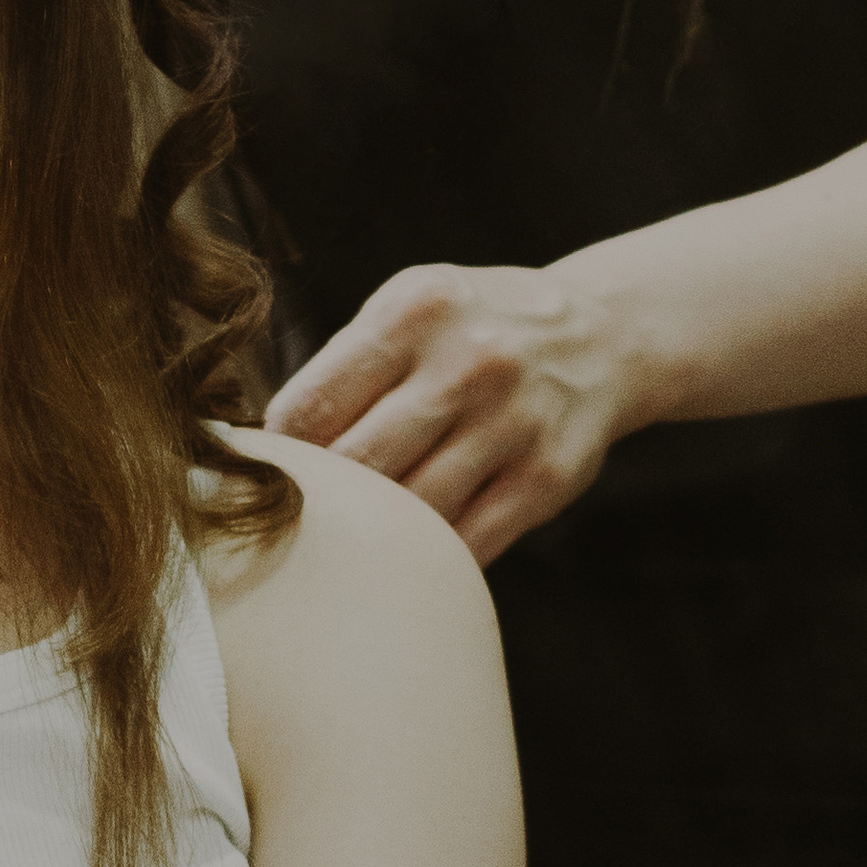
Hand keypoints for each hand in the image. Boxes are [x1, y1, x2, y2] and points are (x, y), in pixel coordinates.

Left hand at [262, 264, 644, 565]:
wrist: (601, 336)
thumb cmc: (475, 328)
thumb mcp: (410, 308)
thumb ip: (344, 366)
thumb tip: (265, 449)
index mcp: (415, 312)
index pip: (310, 406)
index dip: (277, 455)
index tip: (272, 472)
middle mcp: (468, 364)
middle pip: (355, 466)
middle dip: (320, 499)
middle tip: (305, 515)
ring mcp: (513, 425)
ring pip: (409, 514)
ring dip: (374, 534)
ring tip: (356, 536)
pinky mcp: (547, 480)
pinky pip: (466, 545)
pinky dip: (429, 558)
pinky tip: (412, 551)